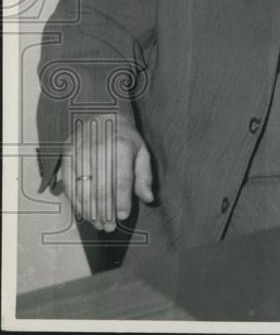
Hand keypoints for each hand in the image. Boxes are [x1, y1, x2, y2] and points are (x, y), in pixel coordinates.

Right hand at [60, 112, 154, 231]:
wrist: (101, 115)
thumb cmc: (125, 138)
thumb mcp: (141, 151)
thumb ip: (144, 176)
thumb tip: (148, 198)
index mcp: (121, 146)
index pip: (121, 180)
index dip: (122, 201)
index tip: (124, 216)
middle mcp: (99, 149)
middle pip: (102, 188)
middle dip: (106, 211)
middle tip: (110, 227)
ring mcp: (81, 152)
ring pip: (84, 189)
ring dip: (91, 211)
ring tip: (99, 224)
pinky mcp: (67, 156)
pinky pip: (70, 184)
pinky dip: (77, 202)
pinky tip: (84, 213)